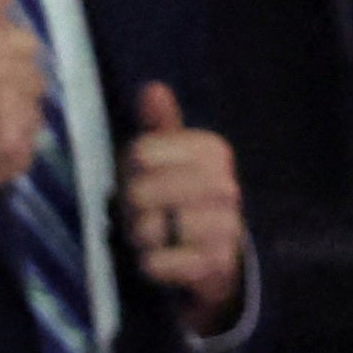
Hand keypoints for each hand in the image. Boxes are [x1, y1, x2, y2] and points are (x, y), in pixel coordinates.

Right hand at [0, 0, 51, 210]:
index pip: (28, 44)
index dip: (10, 58)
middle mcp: (7, 75)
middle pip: (35, 79)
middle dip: (15, 88)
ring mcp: (15, 119)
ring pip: (35, 112)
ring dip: (15, 118)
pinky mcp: (16, 154)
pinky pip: (29, 146)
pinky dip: (11, 148)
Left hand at [121, 83, 246, 326]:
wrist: (215, 258)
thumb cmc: (181, 201)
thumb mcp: (171, 160)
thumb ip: (160, 127)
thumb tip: (152, 88)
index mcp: (213, 151)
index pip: (140, 153)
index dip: (128, 171)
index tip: (139, 180)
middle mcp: (225, 185)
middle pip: (139, 191)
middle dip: (130, 207)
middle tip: (139, 214)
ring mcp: (224, 226)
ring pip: (148, 228)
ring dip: (138, 237)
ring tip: (151, 236)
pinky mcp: (213, 264)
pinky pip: (157, 262)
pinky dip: (149, 264)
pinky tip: (159, 259)